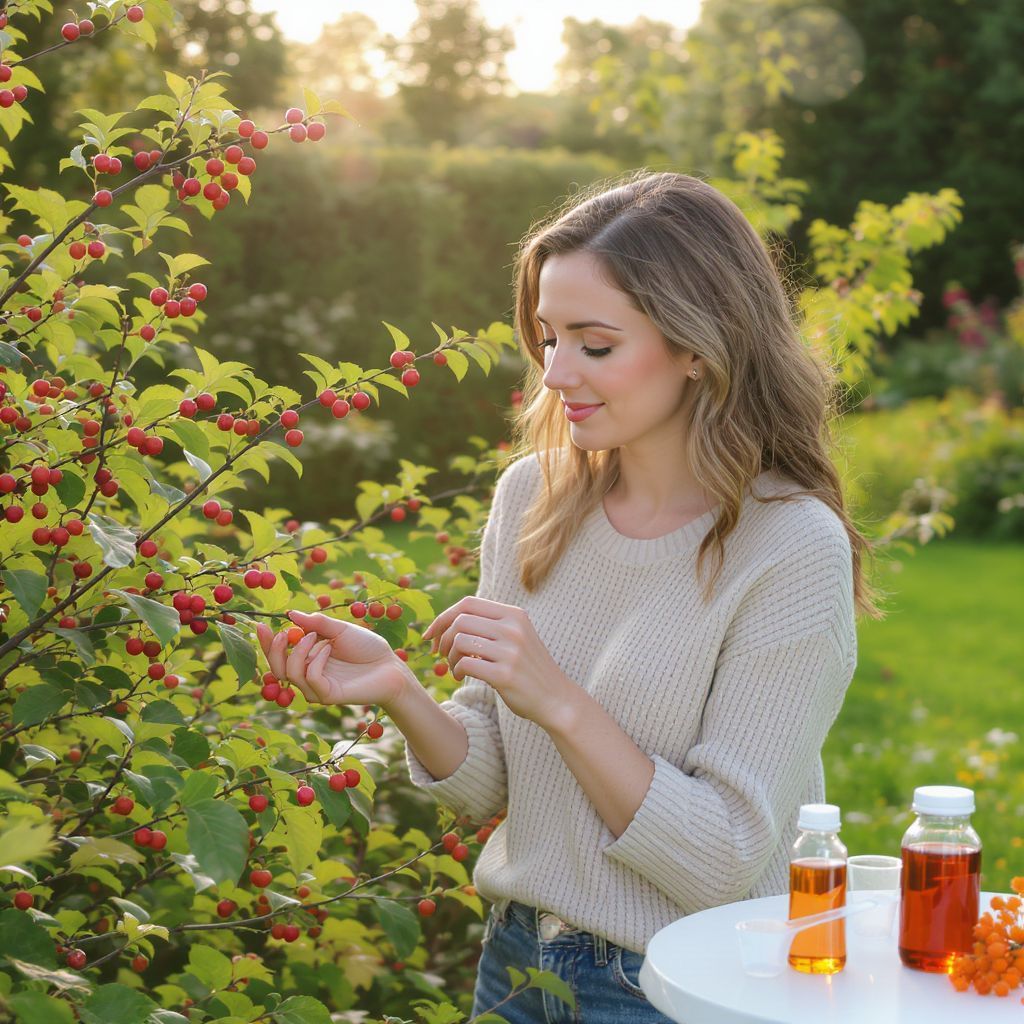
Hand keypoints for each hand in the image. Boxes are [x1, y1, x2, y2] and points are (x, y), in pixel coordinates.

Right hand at [255, 611, 410, 709]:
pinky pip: (311, 678)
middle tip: (283, 632)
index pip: (280, 654)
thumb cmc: (367, 647)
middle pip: (277, 668)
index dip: (267, 642)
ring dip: (301, 651)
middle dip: (274, 650)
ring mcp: (317, 687)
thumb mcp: (340, 629)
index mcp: (308, 658)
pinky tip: (329, 649)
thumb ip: (317, 624)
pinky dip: (316, 660)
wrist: (390, 665)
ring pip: (291, 673)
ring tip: (318, 638)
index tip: (261, 625)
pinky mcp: (327, 695)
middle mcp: (309, 675)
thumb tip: (291, 614)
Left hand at [422, 596, 575, 729]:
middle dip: (443, 638)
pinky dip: (456, 670)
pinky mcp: (505, 675)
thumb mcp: (517, 636)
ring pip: (460, 641)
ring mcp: (510, 651)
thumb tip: (449, 620)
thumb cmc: (528, 668)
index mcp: (514, 615)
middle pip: (460, 621)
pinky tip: (460, 676)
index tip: (431, 634)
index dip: (443, 616)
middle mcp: (513, 629)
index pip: (467, 603)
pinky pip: (466, 664)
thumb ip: (491, 624)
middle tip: (442, 654)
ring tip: (455, 667)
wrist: (556, 698)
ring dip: (449, 656)